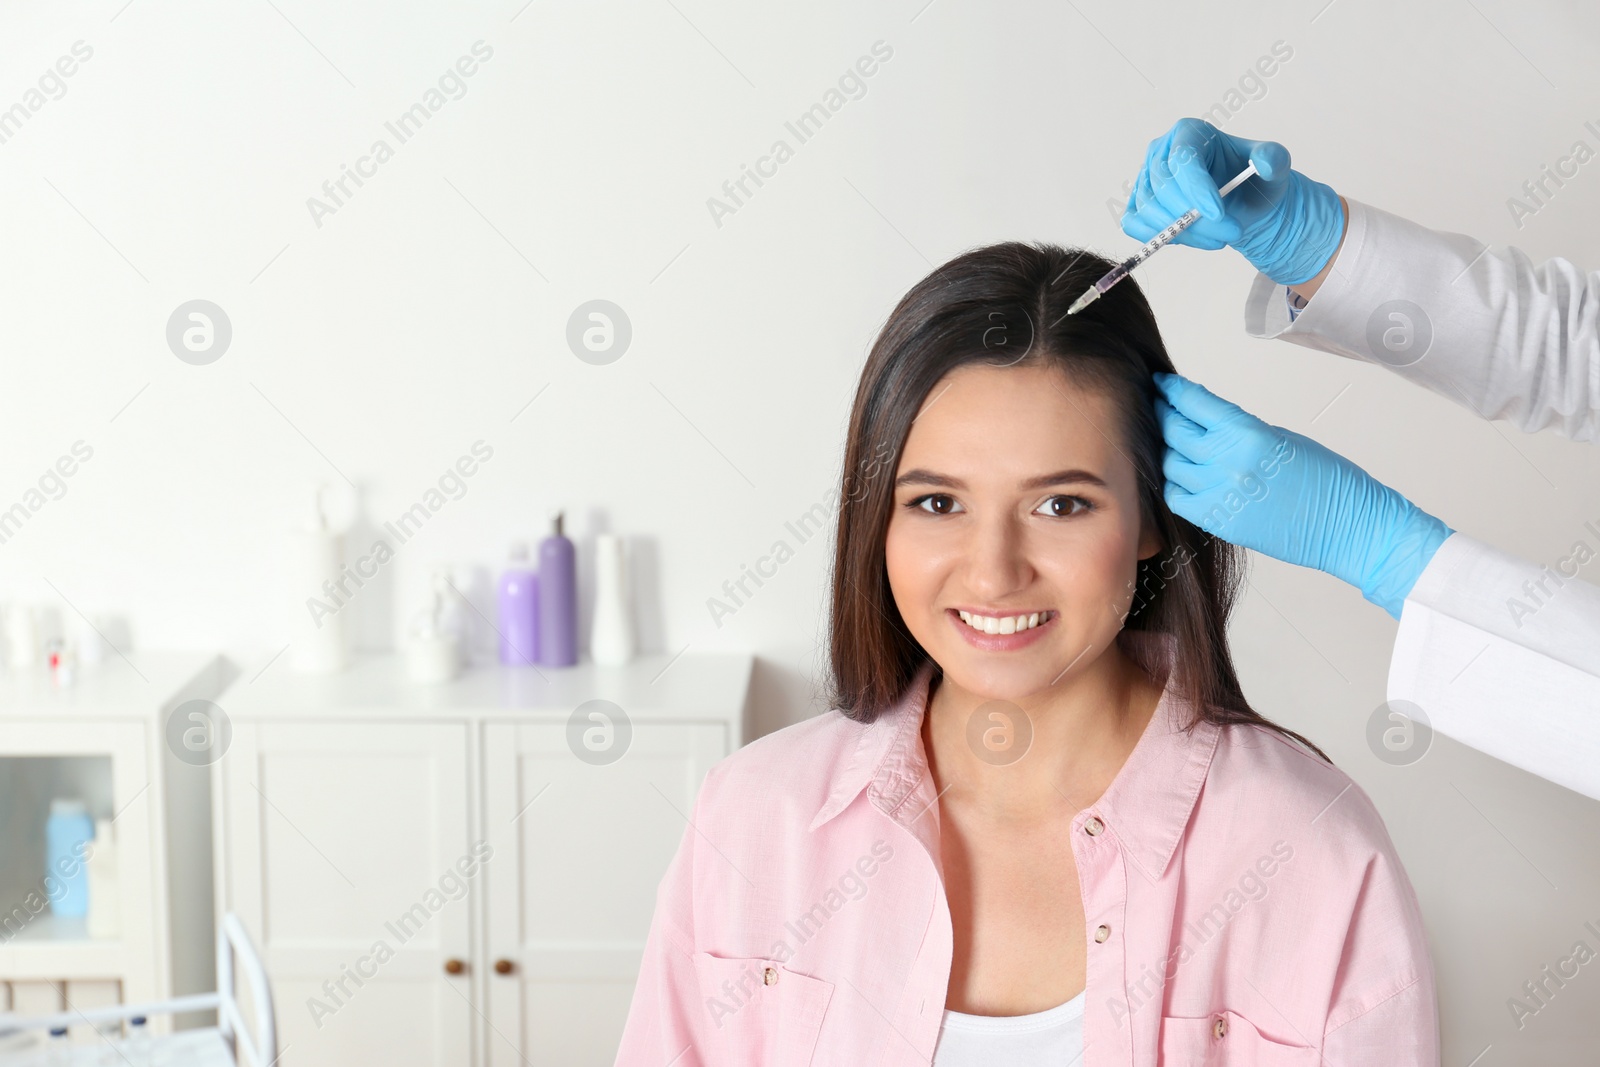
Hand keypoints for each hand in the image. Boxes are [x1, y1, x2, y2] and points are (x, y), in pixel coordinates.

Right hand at [1121, 118, 1345, 286]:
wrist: (1241, 204)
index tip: (1218, 214)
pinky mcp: (1138, 204)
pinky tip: (1194, 238)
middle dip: (1196, 218)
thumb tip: (1264, 161)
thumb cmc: (1252, 182)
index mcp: (1189, 133)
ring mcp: (1145, 179)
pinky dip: (1161, 237)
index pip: (1183, 159)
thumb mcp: (1275, 166)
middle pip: (1164, 188)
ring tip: (1219, 237)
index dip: (1197, 189)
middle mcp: (1160, 151)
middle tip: (1233, 232)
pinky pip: (1136, 224)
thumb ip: (1274, 159)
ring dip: (1185, 232)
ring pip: (1150, 210)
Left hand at [1153, 372, 1452, 618]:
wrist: (1349, 527)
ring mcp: (1218, 495)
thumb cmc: (1328, 481)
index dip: (1171, 390)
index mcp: (1246, 433)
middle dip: (1163, 416)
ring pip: (1170, 465)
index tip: (1160, 384)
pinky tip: (1182, 477)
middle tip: (1158, 408)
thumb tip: (1207, 425)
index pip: (1193, 403)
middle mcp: (1226, 463)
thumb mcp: (1282, 439)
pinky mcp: (1218, 522)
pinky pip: (1177, 498)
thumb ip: (1240, 431)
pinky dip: (1174, 485)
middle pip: (1174, 431)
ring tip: (1170, 444)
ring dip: (1168, 451)